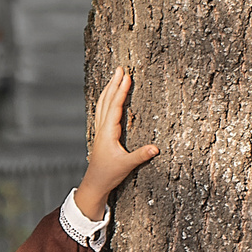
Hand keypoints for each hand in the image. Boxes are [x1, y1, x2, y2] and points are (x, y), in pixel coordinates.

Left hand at [75, 66, 159, 219]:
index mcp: (108, 133)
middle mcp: (102, 128)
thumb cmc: (109, 174)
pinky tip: (109, 96)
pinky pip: (102, 111)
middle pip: (107, 100)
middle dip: (114, 83)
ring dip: (109, 89)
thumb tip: (156, 148)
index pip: (116, 107)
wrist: (95, 183)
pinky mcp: (101, 134)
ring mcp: (100, 130)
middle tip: (120, 68)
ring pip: (103, 104)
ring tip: (115, 76)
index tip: (127, 77)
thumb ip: (141, 156)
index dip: (121, 91)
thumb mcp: (127, 165)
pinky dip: (106, 100)